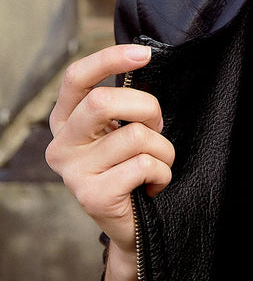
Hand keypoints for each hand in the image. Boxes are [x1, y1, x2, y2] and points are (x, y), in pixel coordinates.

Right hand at [46, 44, 174, 256]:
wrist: (132, 226)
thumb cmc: (129, 167)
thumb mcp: (119, 130)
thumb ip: (121, 103)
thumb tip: (142, 59)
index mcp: (66, 120)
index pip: (77, 77)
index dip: (110, 59)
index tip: (144, 53)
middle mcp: (62, 144)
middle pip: (103, 102)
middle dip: (147, 107)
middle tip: (157, 126)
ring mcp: (73, 172)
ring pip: (135, 136)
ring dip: (162, 149)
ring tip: (156, 165)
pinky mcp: (92, 196)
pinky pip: (144, 166)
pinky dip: (162, 173)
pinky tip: (153, 186)